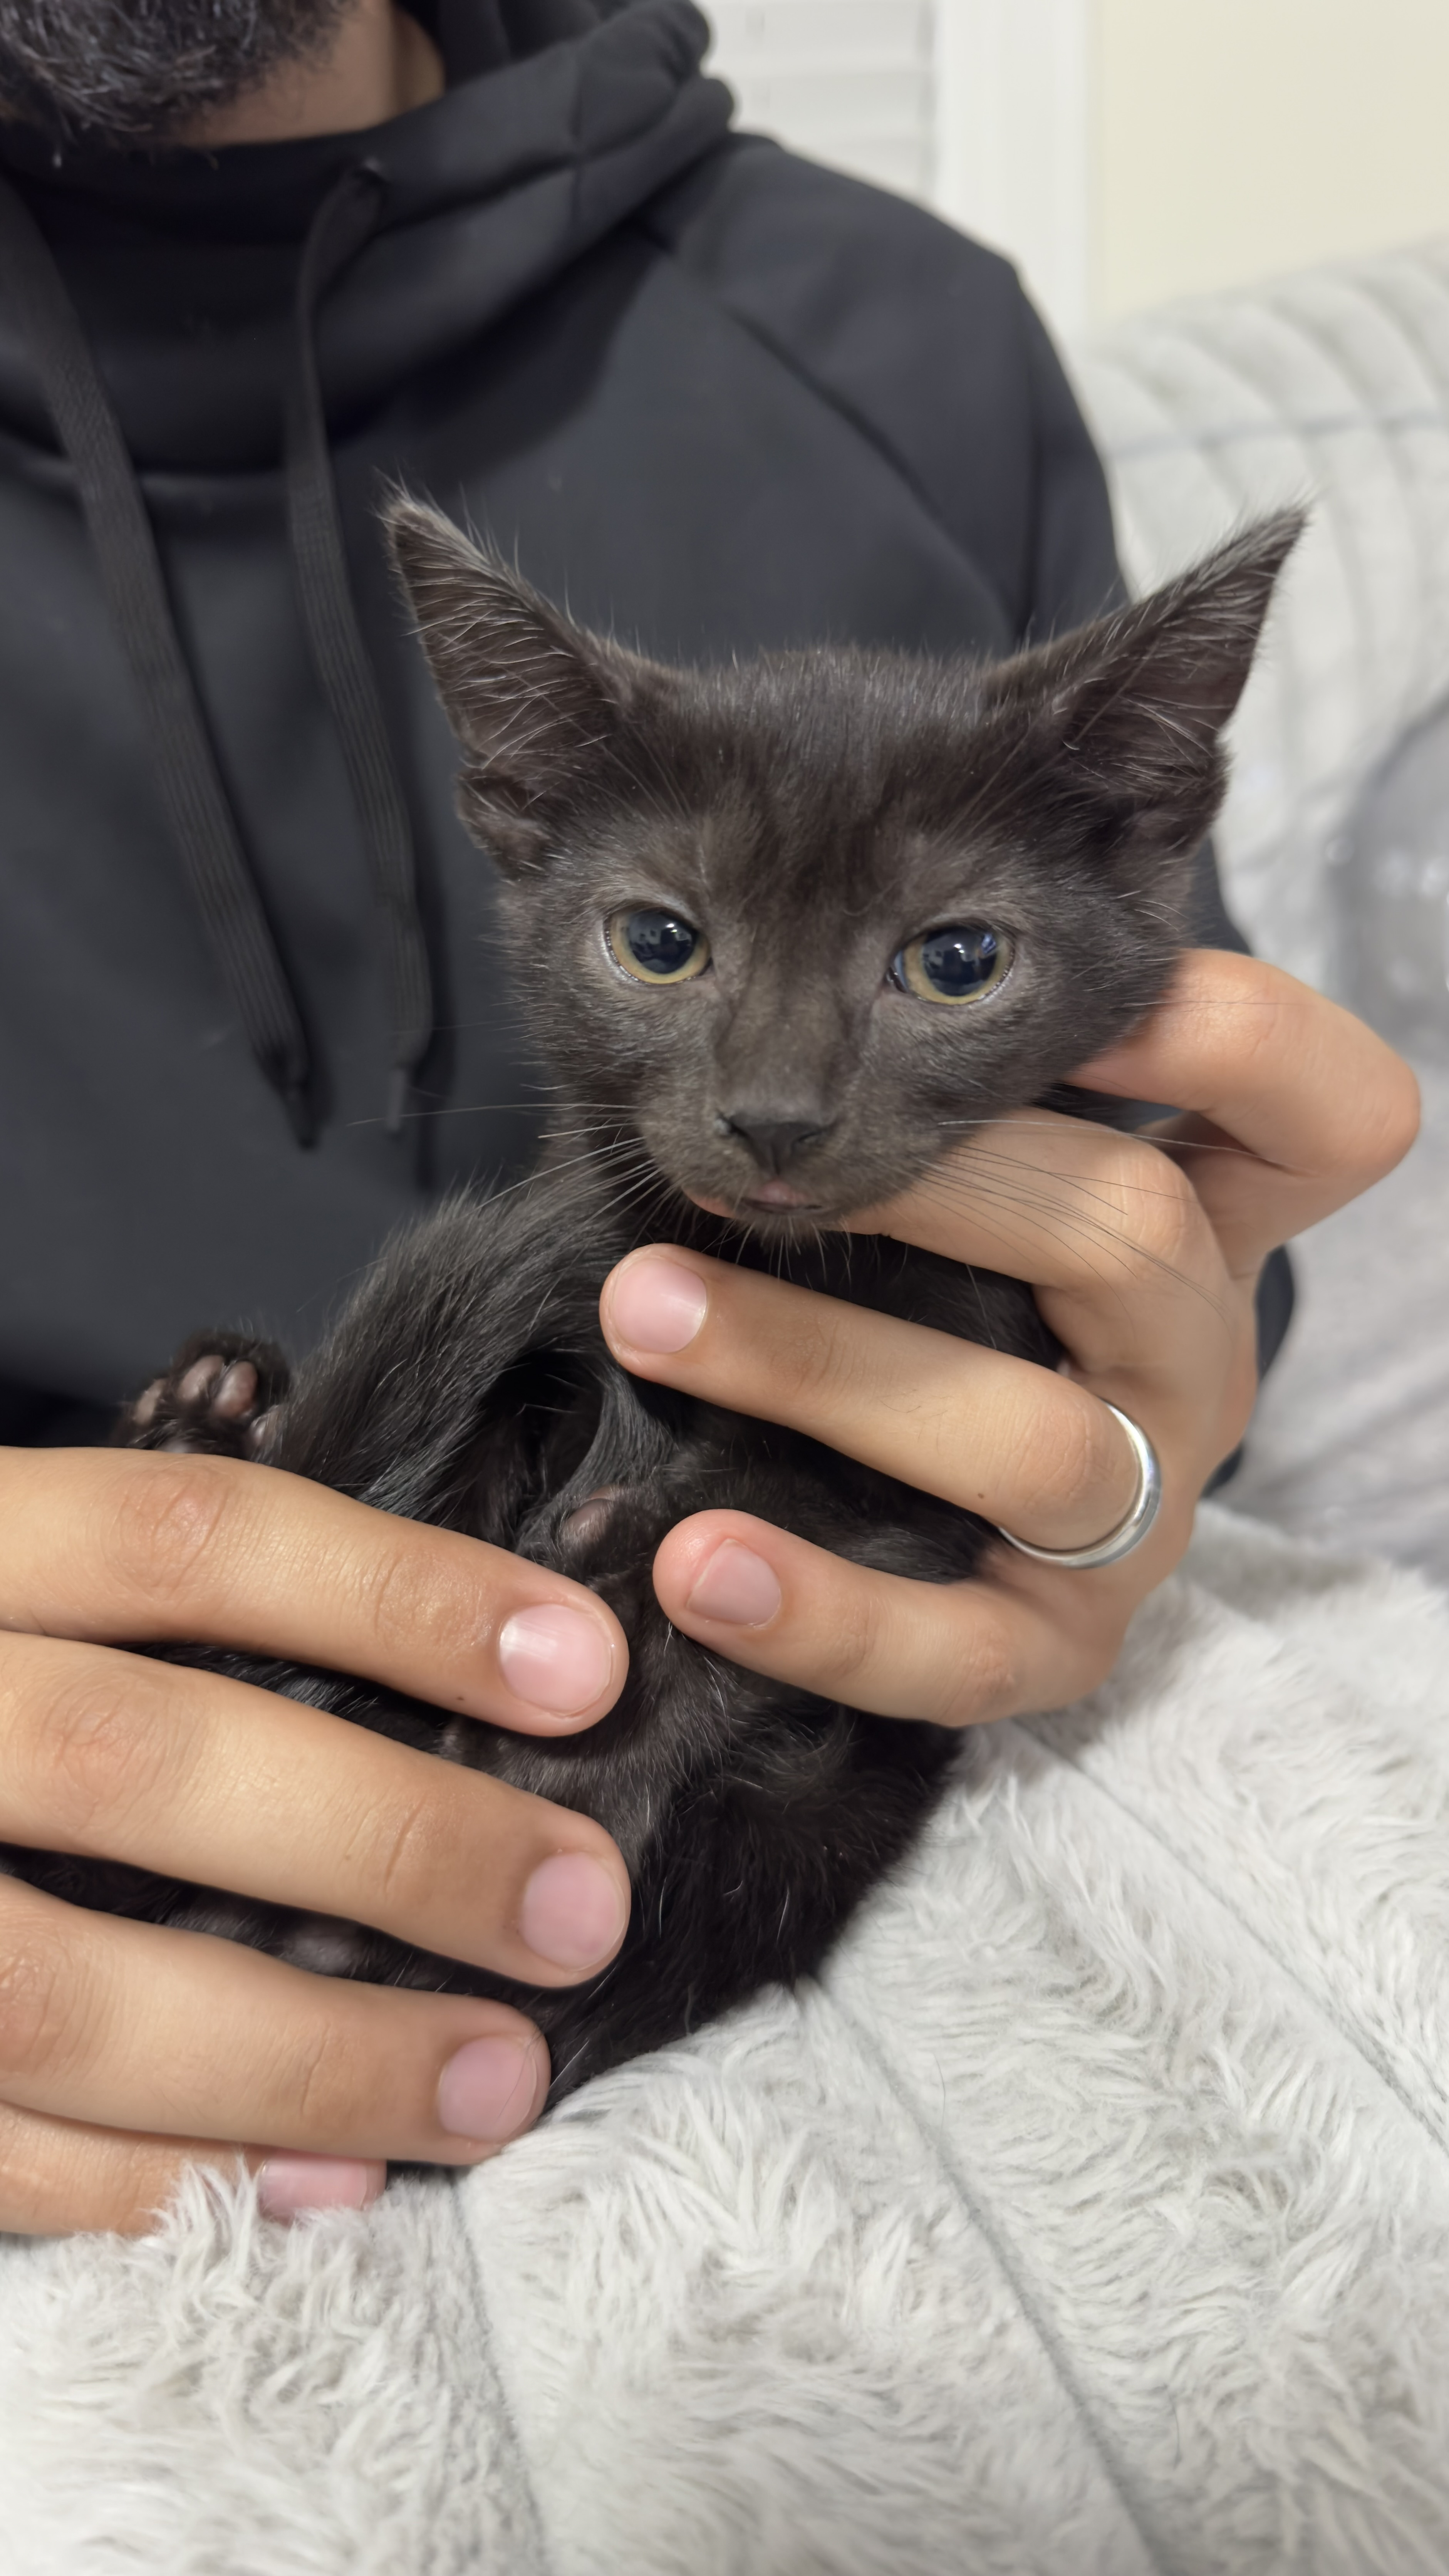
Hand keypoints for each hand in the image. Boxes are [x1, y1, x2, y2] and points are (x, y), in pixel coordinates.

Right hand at [0, 1453, 630, 2234]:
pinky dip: (148, 2179)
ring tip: (496, 2085)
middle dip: (387, 1840)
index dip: (394, 1596)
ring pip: (64, 1988)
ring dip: (306, 2054)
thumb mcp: (12, 1580)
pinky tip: (314, 2186)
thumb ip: (167, 1610)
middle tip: (576, 1908)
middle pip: (142, 1759)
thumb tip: (449, 1666)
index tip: (577, 1669)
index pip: (188, 1535)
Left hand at [600, 951, 1419, 1723]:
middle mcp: (1190, 1367)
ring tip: (647, 1316)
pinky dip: (819, 1611)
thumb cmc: (918, 1314)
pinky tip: (693, 1566)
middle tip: (744, 1166)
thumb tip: (797, 1029)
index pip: (1322, 1120)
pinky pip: (961, 1651)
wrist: (898, 1544)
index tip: (1080, 1000)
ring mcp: (1138, 1515)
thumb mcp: (959, 1207)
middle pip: (1132, 1235)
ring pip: (1032, 1441)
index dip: (1234, 1040)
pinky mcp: (1057, 1649)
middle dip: (929, 1182)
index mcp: (1198, 1241)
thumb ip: (942, 1112)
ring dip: (819, 1367)